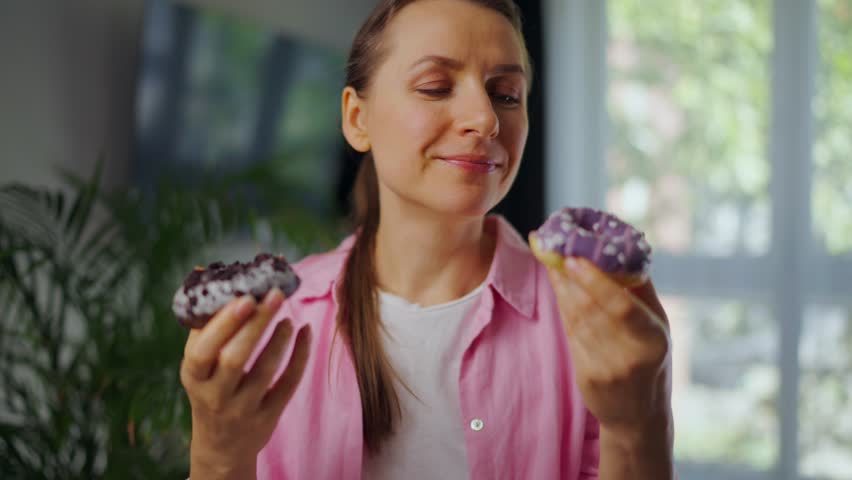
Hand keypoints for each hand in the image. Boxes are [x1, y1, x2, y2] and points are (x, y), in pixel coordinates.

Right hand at [180, 288, 310, 477]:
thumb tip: (205, 271)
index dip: (224, 323)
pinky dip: (300, 355)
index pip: (203, 350)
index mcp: (194, 376)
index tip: (245, 297)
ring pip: (265, 371)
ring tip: (287, 316)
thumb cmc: (211, 388)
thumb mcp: (198, 364)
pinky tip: (305, 331)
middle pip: (235, 359)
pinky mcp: (268, 417)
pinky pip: (288, 384)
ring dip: (279, 339)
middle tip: (274, 295)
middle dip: (256, 325)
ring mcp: (243, 408)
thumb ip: (204, 325)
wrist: (221, 445)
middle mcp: (216, 395)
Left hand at [546, 257, 671, 436]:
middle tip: (553, 249)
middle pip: (590, 309)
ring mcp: (606, 369)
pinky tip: (560, 289)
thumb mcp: (658, 326)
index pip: (622, 306)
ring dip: (561, 288)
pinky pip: (570, 334)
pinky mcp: (586, 377)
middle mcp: (630, 356)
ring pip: (574, 319)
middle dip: (568, 277)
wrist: (638, 415)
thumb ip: (641, 290)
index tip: (572, 259)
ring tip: (552, 261)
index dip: (595, 281)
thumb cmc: (650, 358)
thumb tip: (620, 248)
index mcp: (653, 339)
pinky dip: (563, 308)